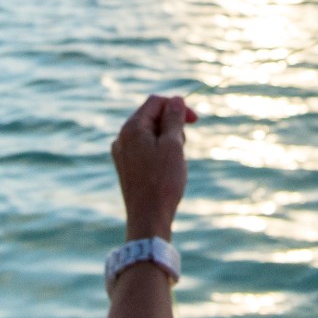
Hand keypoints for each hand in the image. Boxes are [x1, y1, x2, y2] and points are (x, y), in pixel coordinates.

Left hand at [113, 94, 194, 241]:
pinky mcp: (126, 167)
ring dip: (167, 139)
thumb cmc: (163, 181)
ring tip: (176, 161)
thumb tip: (176, 99)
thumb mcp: (173, 145)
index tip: (195, 120)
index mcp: (131, 128)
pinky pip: (145, 149)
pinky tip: (167, 169)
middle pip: (151, 117)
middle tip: (184, 146)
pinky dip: (159, 152)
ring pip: (149, 134)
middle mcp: (121, 138)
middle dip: (172, 125)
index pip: (155, 102)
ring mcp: (122, 153)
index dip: (177, 106)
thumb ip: (174, 119)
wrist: (148, 218)